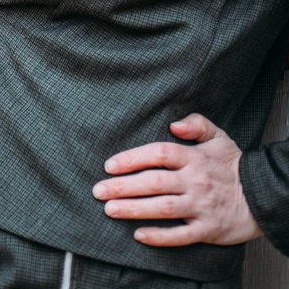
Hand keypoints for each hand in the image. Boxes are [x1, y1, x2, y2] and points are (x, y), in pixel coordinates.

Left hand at [93, 114, 262, 245]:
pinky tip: (139, 235)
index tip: (109, 165)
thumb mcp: (219, 136)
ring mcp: (201, 206)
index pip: (158, 154)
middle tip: (98, 191)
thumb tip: (173, 123)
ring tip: (110, 210)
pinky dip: (159, 237)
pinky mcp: (208, 229)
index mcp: (194, 157)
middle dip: (123, 186)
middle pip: (154, 182)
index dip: (132, 158)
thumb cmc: (233, 164)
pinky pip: (180, 236)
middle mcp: (195, 181)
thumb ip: (196, 123)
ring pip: (163, 208)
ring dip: (134, 209)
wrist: (262, 196)